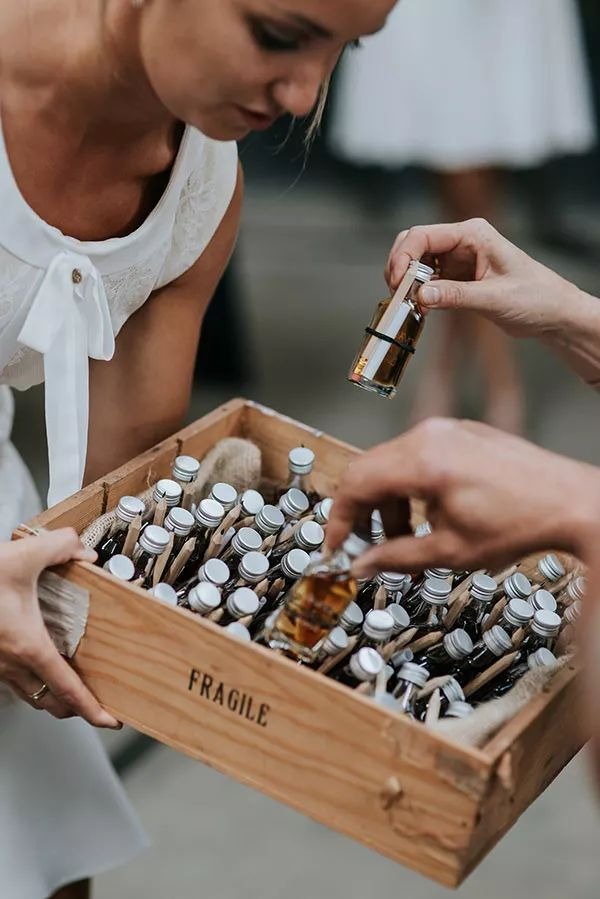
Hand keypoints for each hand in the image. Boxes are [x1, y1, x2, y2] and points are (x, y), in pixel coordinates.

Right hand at [0, 529, 119, 727]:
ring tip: (71, 687)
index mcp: (28, 645)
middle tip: (97, 705)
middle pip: (50, 701)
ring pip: (29, 693)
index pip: (67, 688)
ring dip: (51, 696)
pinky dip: (31, 680)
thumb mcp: (23, 555)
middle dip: (75, 708)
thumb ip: (61, 547)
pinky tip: (37, 662)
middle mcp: (10, 662)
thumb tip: (84, 552)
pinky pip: (12, 679)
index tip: (108, 721)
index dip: (91, 709)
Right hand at [327, 418, 599, 575]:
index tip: (337, 546)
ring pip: (393, 464)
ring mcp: (447, 430)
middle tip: (367, 547)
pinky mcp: (462, 433)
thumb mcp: (449, 552)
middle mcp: (429, 436)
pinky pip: (419, 457)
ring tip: (408, 541)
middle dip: (364, 514)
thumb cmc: (520, 524)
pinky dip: (412, 488)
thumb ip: (396, 557)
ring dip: (390, 504)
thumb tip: (361, 566)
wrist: (572, 503)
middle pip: (369, 470)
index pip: (355, 483)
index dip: (339, 520)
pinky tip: (430, 518)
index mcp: (422, 462)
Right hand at [385, 218, 579, 338]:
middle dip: (399, 266)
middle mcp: (462, 242)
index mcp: (474, 234)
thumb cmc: (535, 298)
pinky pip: (426, 281)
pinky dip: (417, 293)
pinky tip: (419, 309)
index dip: (404, 256)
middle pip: (414, 244)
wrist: (552, 313)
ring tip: (406, 303)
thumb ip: (456, 295)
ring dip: (406, 281)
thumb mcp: (494, 299)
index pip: (425, 235)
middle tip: (395, 293)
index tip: (396, 282)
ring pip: (417, 262)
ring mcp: (458, 259)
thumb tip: (420, 296)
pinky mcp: (456, 277)